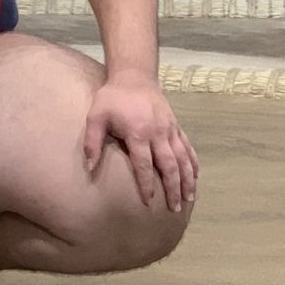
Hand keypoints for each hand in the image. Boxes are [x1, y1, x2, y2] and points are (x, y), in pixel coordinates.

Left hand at [82, 74, 198, 211]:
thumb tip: (89, 167)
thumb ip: (92, 142)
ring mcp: (170, 129)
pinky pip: (188, 147)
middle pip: (169, 165)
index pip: (144, 164)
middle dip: (173, 188)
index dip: (147, 184)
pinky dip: (193, 163)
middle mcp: (158, 133)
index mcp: (138, 133)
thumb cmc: (112, 98)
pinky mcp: (176, 125)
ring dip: (187, 179)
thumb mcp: (96, 116)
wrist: (134, 76)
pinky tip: (195, 177)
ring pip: (183, 158)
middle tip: (174, 208)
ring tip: (189, 199)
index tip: (148, 202)